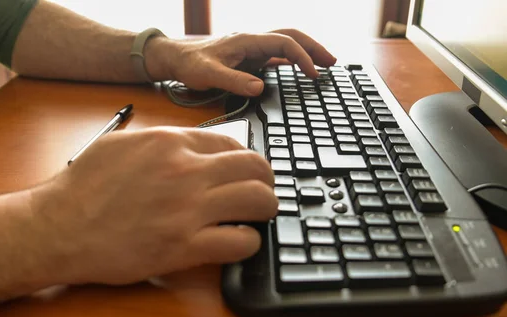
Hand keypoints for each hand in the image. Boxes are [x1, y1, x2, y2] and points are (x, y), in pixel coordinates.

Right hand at [32, 127, 277, 284]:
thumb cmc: (82, 188)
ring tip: (253, 218)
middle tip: (259, 194)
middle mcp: (184, 171)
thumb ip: (162, 141)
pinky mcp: (183, 247)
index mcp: (169, 143)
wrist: (57, 228)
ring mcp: (187, 209)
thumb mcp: (120, 144)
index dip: (244, 159)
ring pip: (259, 201)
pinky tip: (235, 242)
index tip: (243, 172)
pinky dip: (247, 243)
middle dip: (264, 181)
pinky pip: (241, 242)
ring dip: (263, 210)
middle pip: (255, 167)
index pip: (232, 142)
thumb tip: (194, 144)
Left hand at [145, 29, 336, 96]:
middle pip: (292, 36)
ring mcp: (252, 48)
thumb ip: (233, 81)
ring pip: (286, 43)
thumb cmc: (190, 64)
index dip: (301, 57)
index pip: (283, 43)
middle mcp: (253, 41)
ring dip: (307, 52)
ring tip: (325, 65)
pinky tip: (300, 71)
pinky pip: (277, 54)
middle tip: (333, 63)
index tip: (313, 75)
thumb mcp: (208, 75)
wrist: (176, 59)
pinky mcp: (250, 57)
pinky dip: (293, 60)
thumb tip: (259, 88)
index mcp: (247, 40)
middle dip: (314, 48)